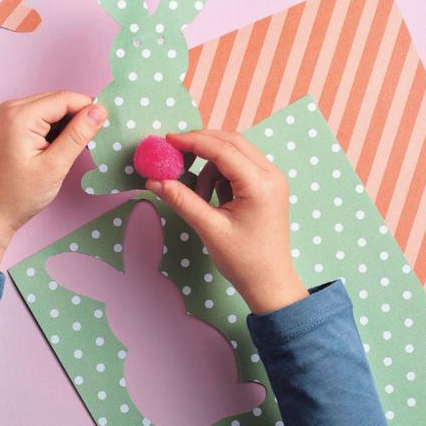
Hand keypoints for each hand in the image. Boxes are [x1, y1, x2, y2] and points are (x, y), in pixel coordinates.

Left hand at [0, 91, 106, 271]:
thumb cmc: (20, 194)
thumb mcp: (54, 166)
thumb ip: (78, 135)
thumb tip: (99, 111)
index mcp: (19, 115)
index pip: (64, 98)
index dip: (88, 108)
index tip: (106, 125)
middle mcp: (12, 107)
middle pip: (58, 100)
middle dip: (79, 116)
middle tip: (94, 140)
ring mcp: (11, 114)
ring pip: (53, 107)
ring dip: (69, 123)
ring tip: (79, 147)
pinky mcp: (14, 124)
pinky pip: (43, 116)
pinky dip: (58, 128)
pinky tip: (64, 146)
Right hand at [146, 128, 307, 313]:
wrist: (270, 284)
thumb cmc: (244, 261)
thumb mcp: (209, 229)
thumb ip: (181, 200)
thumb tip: (154, 180)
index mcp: (260, 185)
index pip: (222, 150)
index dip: (193, 141)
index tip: (168, 140)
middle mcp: (271, 174)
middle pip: (231, 142)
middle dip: (201, 144)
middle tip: (175, 153)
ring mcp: (272, 178)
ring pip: (234, 151)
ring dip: (210, 164)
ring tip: (200, 196)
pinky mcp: (268, 184)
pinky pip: (239, 164)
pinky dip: (220, 172)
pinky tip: (214, 197)